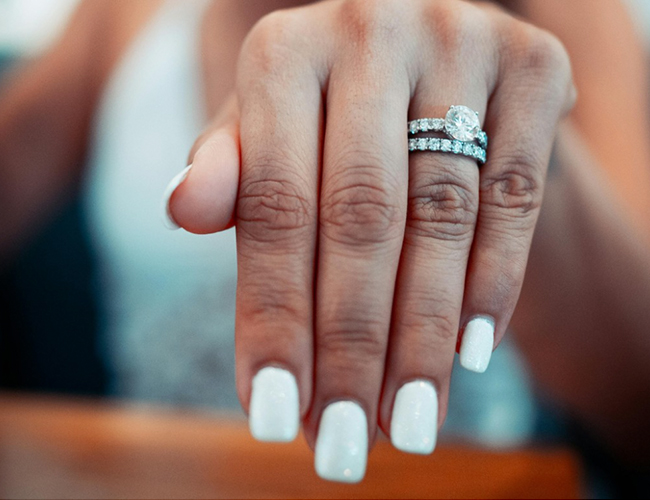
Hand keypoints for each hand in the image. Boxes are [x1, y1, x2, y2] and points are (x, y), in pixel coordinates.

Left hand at [165, 0, 574, 482]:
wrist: (430, 73)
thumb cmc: (332, 122)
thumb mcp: (269, 137)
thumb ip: (232, 172)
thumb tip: (181, 208)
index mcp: (284, 50)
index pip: (274, 204)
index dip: (274, 316)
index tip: (273, 413)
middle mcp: (369, 31)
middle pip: (361, 218)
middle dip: (351, 346)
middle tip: (344, 441)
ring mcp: (459, 39)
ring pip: (442, 216)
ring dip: (423, 335)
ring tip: (406, 420)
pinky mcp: (534, 64)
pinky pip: (514, 194)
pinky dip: (495, 281)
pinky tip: (469, 353)